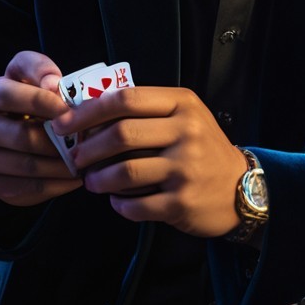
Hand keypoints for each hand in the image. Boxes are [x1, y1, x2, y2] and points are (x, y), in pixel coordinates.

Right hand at [0, 51, 82, 206]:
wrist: (8, 129)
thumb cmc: (27, 95)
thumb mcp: (28, 73)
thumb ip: (39, 69)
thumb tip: (53, 84)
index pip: (7, 95)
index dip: (41, 100)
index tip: (68, 108)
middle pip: (21, 136)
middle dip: (58, 139)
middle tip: (86, 139)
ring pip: (28, 166)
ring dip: (62, 164)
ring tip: (86, 158)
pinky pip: (30, 188)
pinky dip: (58, 184)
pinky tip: (76, 176)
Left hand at [51, 86, 247, 236]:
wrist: (240, 188)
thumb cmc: (201, 148)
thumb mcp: (183, 117)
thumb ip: (145, 111)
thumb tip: (88, 112)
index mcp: (182, 104)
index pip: (127, 98)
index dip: (89, 111)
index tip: (64, 123)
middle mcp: (186, 132)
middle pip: (122, 134)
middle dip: (88, 148)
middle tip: (74, 158)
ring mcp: (185, 169)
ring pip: (125, 172)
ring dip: (98, 179)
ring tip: (92, 181)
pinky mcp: (182, 202)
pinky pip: (136, 205)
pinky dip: (118, 205)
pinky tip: (116, 201)